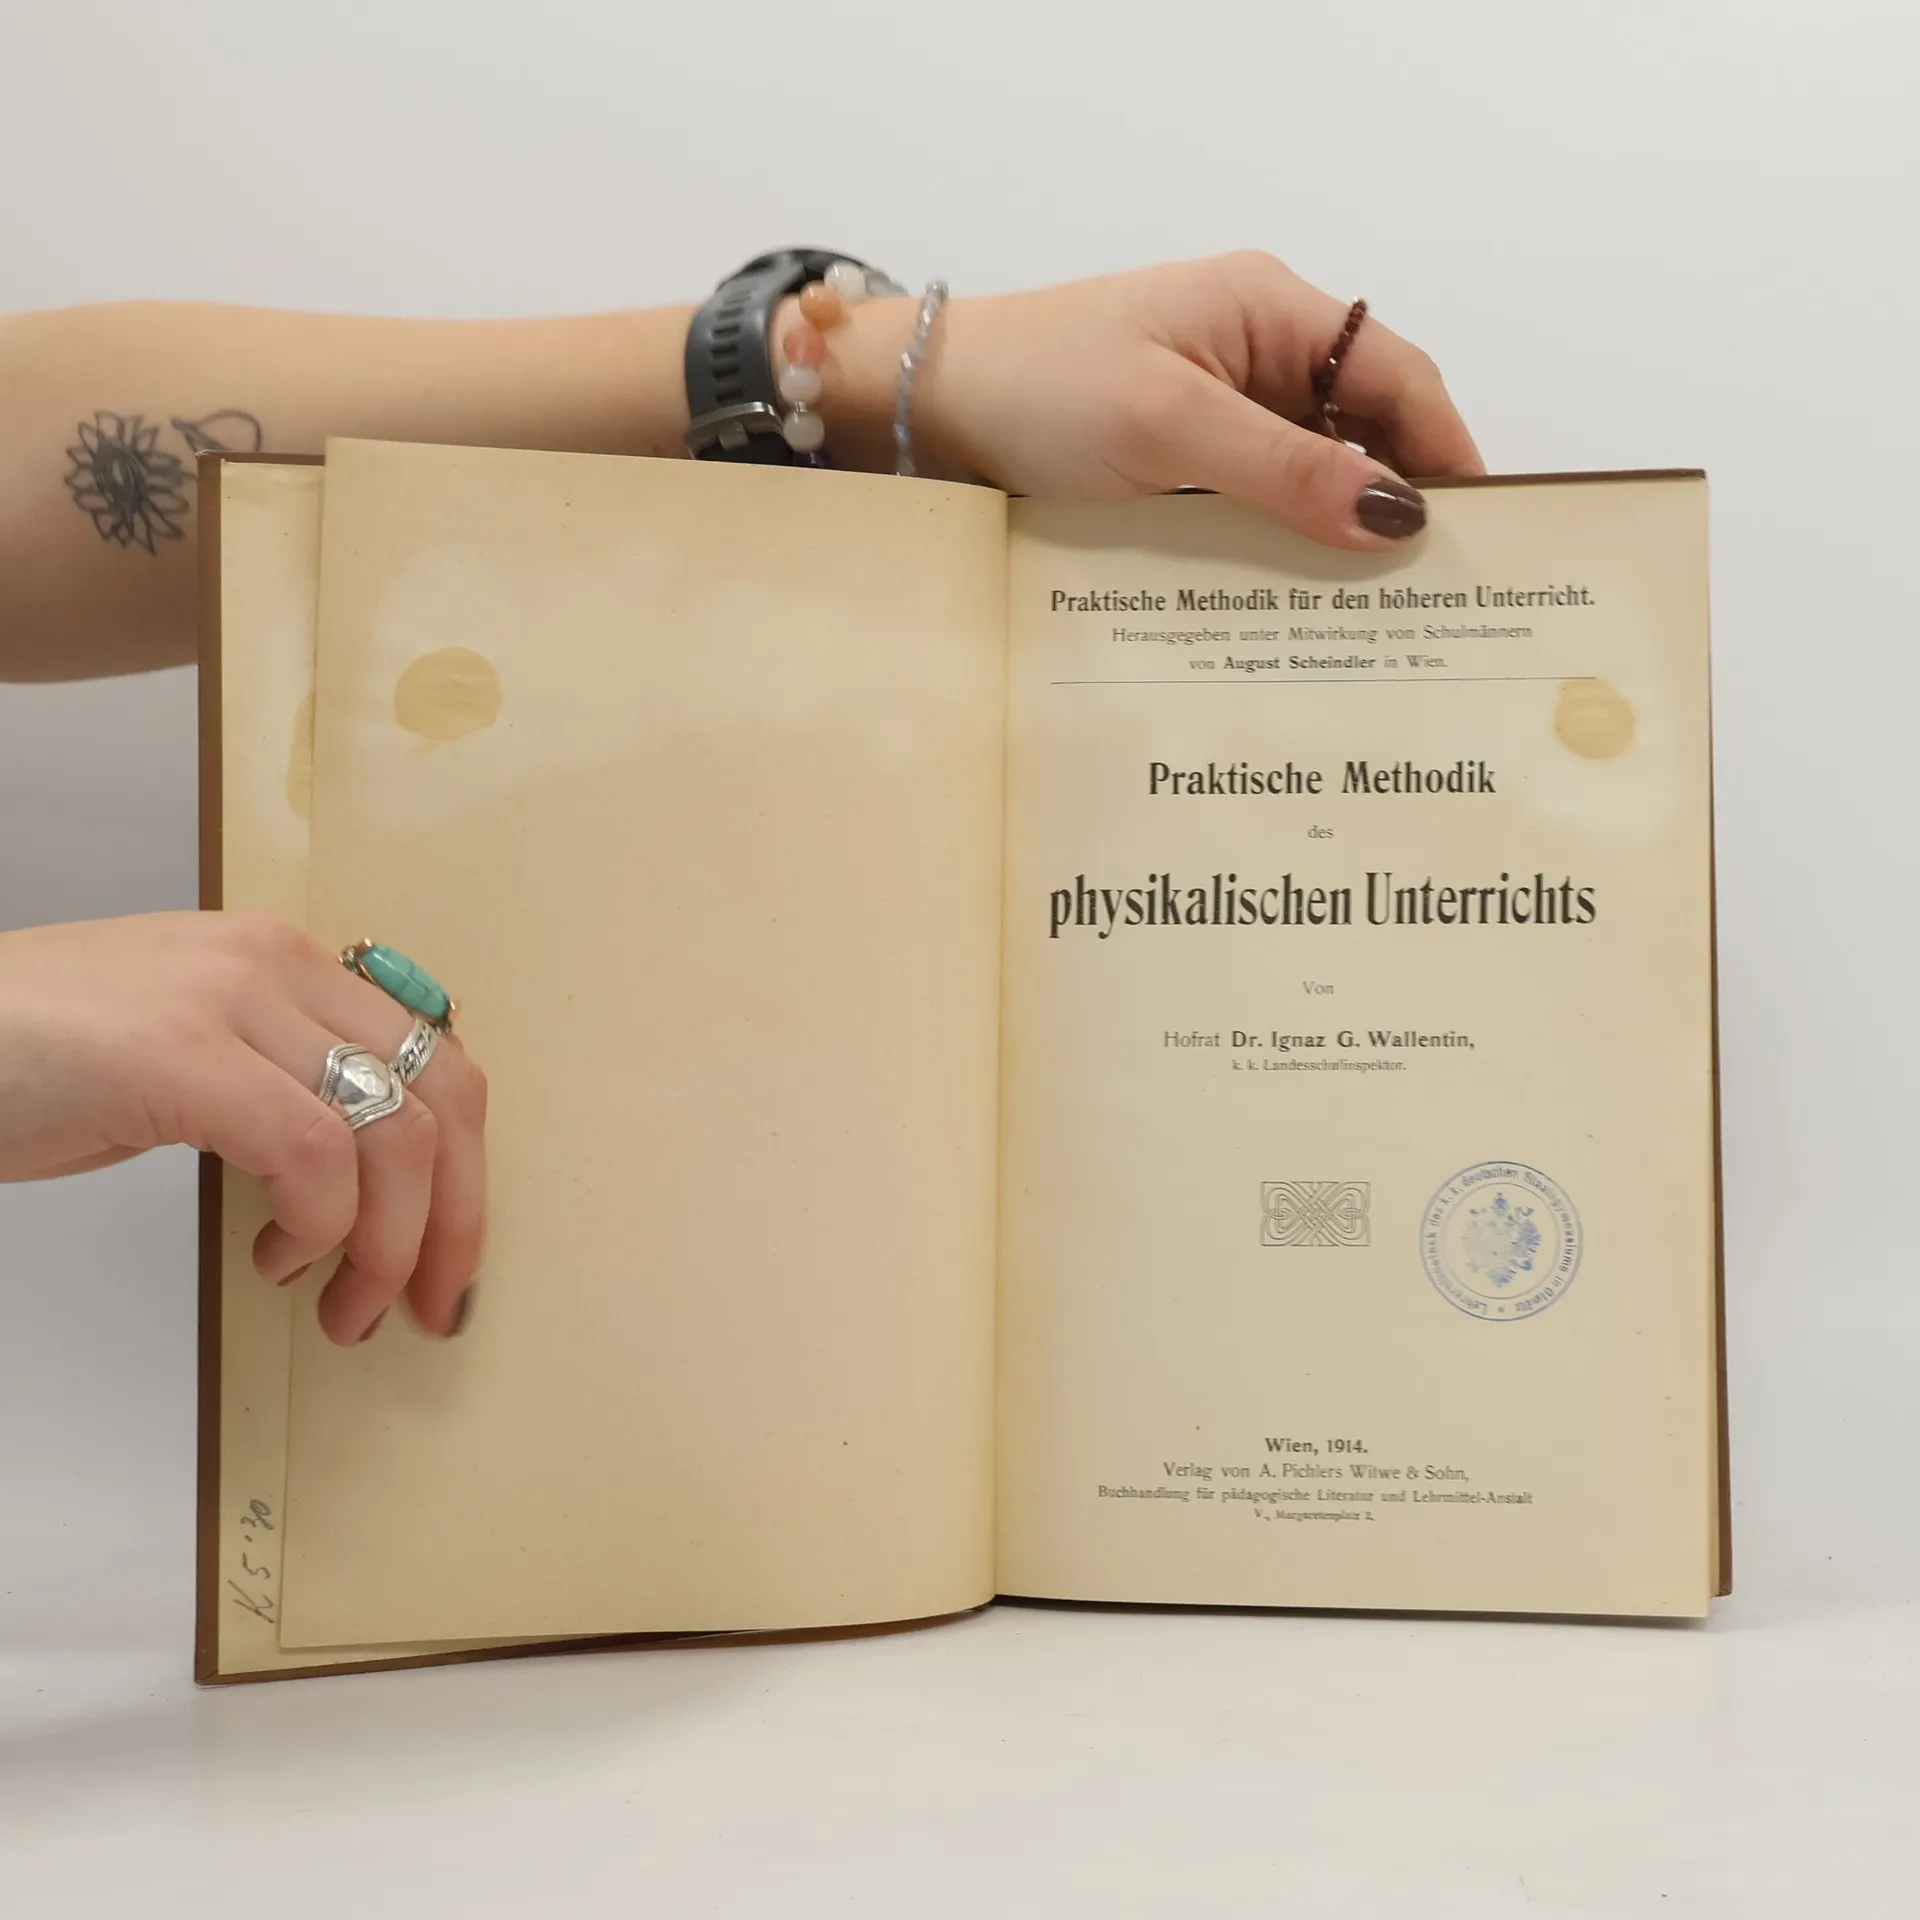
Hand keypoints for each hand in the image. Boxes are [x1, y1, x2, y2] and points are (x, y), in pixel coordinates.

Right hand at [0, 911, 484, 1344]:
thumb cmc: (35, 1058)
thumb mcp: (194, 1052)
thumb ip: (286, 1083)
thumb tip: (374, 1182)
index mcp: (292, 964)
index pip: (439, 1063)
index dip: (470, 1176)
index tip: (453, 1263)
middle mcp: (278, 964)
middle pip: (442, 1097)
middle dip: (455, 1221)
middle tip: (424, 1305)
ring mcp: (231, 1000)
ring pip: (391, 1135)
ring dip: (384, 1248)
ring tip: (337, 1305)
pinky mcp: (180, 1053)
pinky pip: (312, 1153)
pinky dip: (316, 1228)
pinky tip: (272, 1262)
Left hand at [862, 252, 1482, 548]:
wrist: (928, 406)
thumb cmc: (1041, 388)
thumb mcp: (1171, 428)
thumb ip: (1287, 471)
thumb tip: (1399, 515)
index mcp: (1268, 312)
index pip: (1397, 377)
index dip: (1444, 452)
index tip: (1479, 535)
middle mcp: (1255, 353)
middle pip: (1362, 430)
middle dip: (1395, 504)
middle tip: (1431, 600)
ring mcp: (1215, 408)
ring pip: (1308, 476)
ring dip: (1333, 536)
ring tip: (1372, 620)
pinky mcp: (1178, 459)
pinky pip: (1252, 503)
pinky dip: (1277, 546)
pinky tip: (1291, 604)